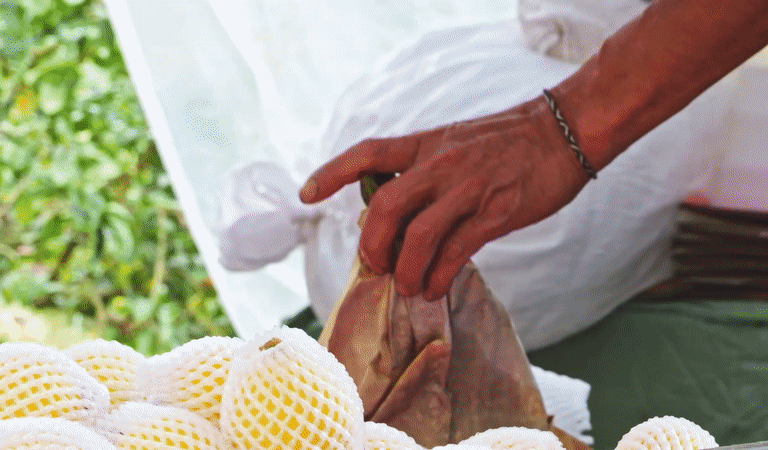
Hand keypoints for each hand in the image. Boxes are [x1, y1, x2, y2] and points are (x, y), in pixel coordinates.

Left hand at [300, 97, 591, 299]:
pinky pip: (456, 252)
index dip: (332, 172)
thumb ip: (421, 172)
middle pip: (384, 207)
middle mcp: (440, 164)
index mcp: (426, 144)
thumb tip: (386, 213)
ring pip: (417, 237)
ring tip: (411, 285)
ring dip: (406, 270)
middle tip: (376, 265)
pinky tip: (436, 286)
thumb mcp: (454, 141)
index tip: (307, 194)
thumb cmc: (507, 141)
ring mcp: (467, 189)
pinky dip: (439, 276)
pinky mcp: (496, 212)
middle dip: (372, 244)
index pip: (368, 153)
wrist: (564, 131)